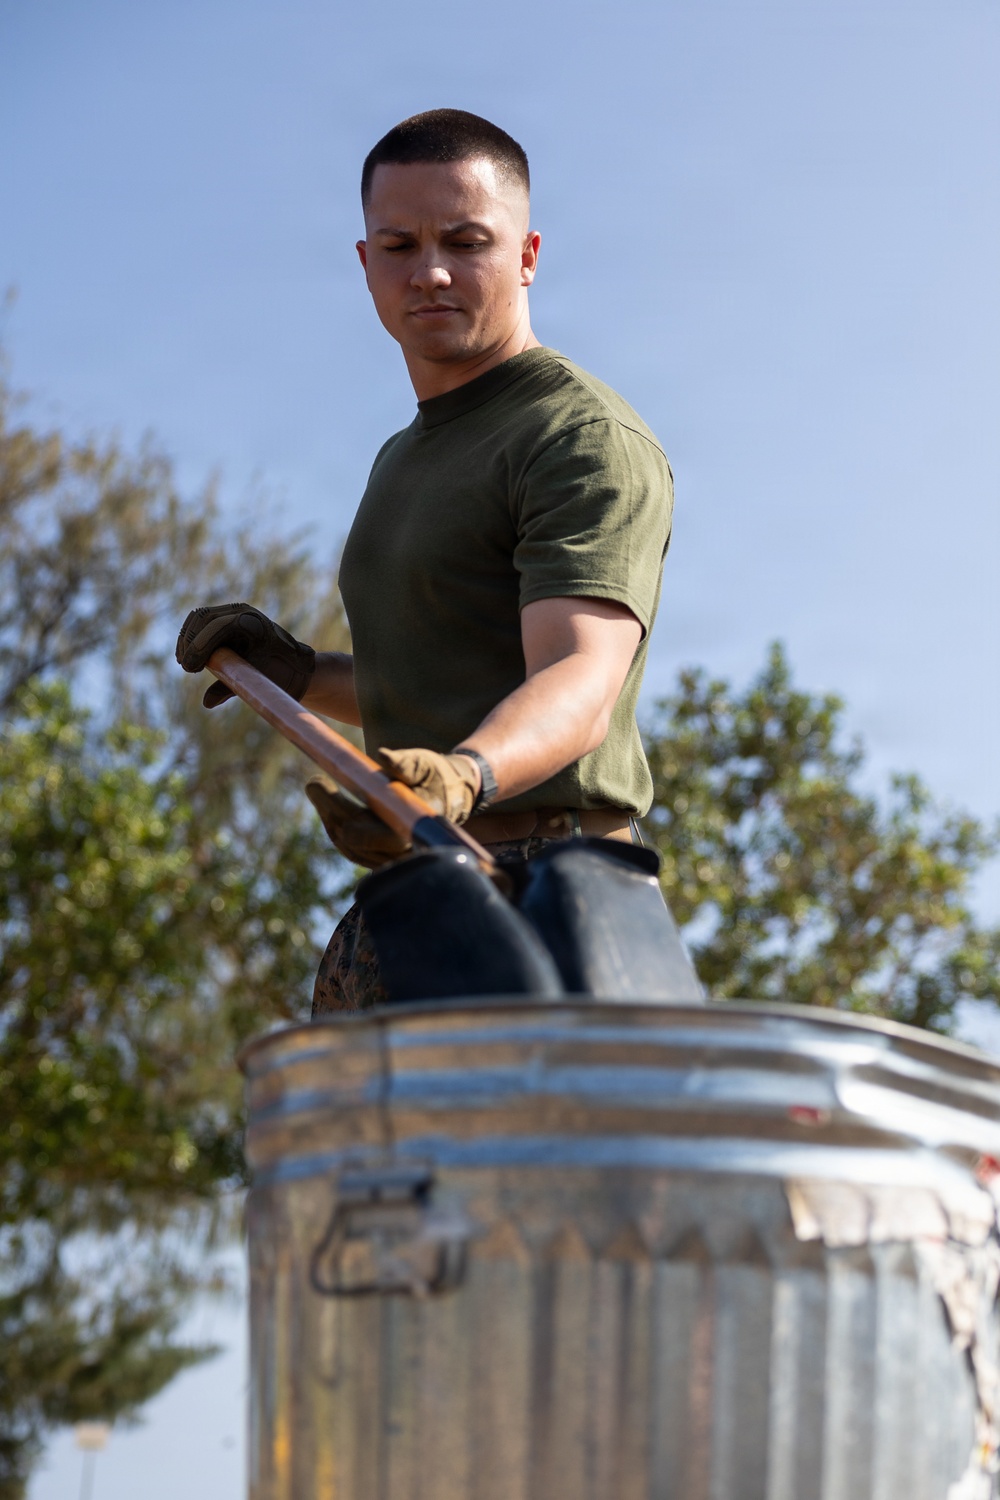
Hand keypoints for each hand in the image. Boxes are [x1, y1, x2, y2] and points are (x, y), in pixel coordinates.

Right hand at [175, 602, 315, 707]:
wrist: (293, 665)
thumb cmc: (279, 676)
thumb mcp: (257, 684)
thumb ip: (231, 690)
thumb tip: (207, 702)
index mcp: (256, 624)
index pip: (220, 626)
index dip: (200, 646)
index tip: (190, 668)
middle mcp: (244, 612)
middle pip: (205, 618)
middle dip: (190, 642)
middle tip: (186, 667)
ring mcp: (234, 611)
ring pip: (199, 617)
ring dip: (187, 639)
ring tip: (184, 663)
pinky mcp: (225, 616)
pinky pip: (200, 620)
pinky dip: (189, 636)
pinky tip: (185, 656)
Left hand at [305, 748, 480, 867]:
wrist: (453, 793)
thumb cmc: (438, 776)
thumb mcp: (426, 764)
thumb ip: (407, 763)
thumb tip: (384, 756)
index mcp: (416, 830)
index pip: (378, 836)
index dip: (349, 818)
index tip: (331, 791)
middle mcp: (403, 851)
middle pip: (355, 841)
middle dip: (331, 810)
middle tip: (315, 782)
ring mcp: (390, 857)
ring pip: (349, 846)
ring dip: (330, 818)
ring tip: (318, 787)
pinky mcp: (380, 855)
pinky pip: (352, 847)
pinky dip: (336, 825)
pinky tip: (327, 802)